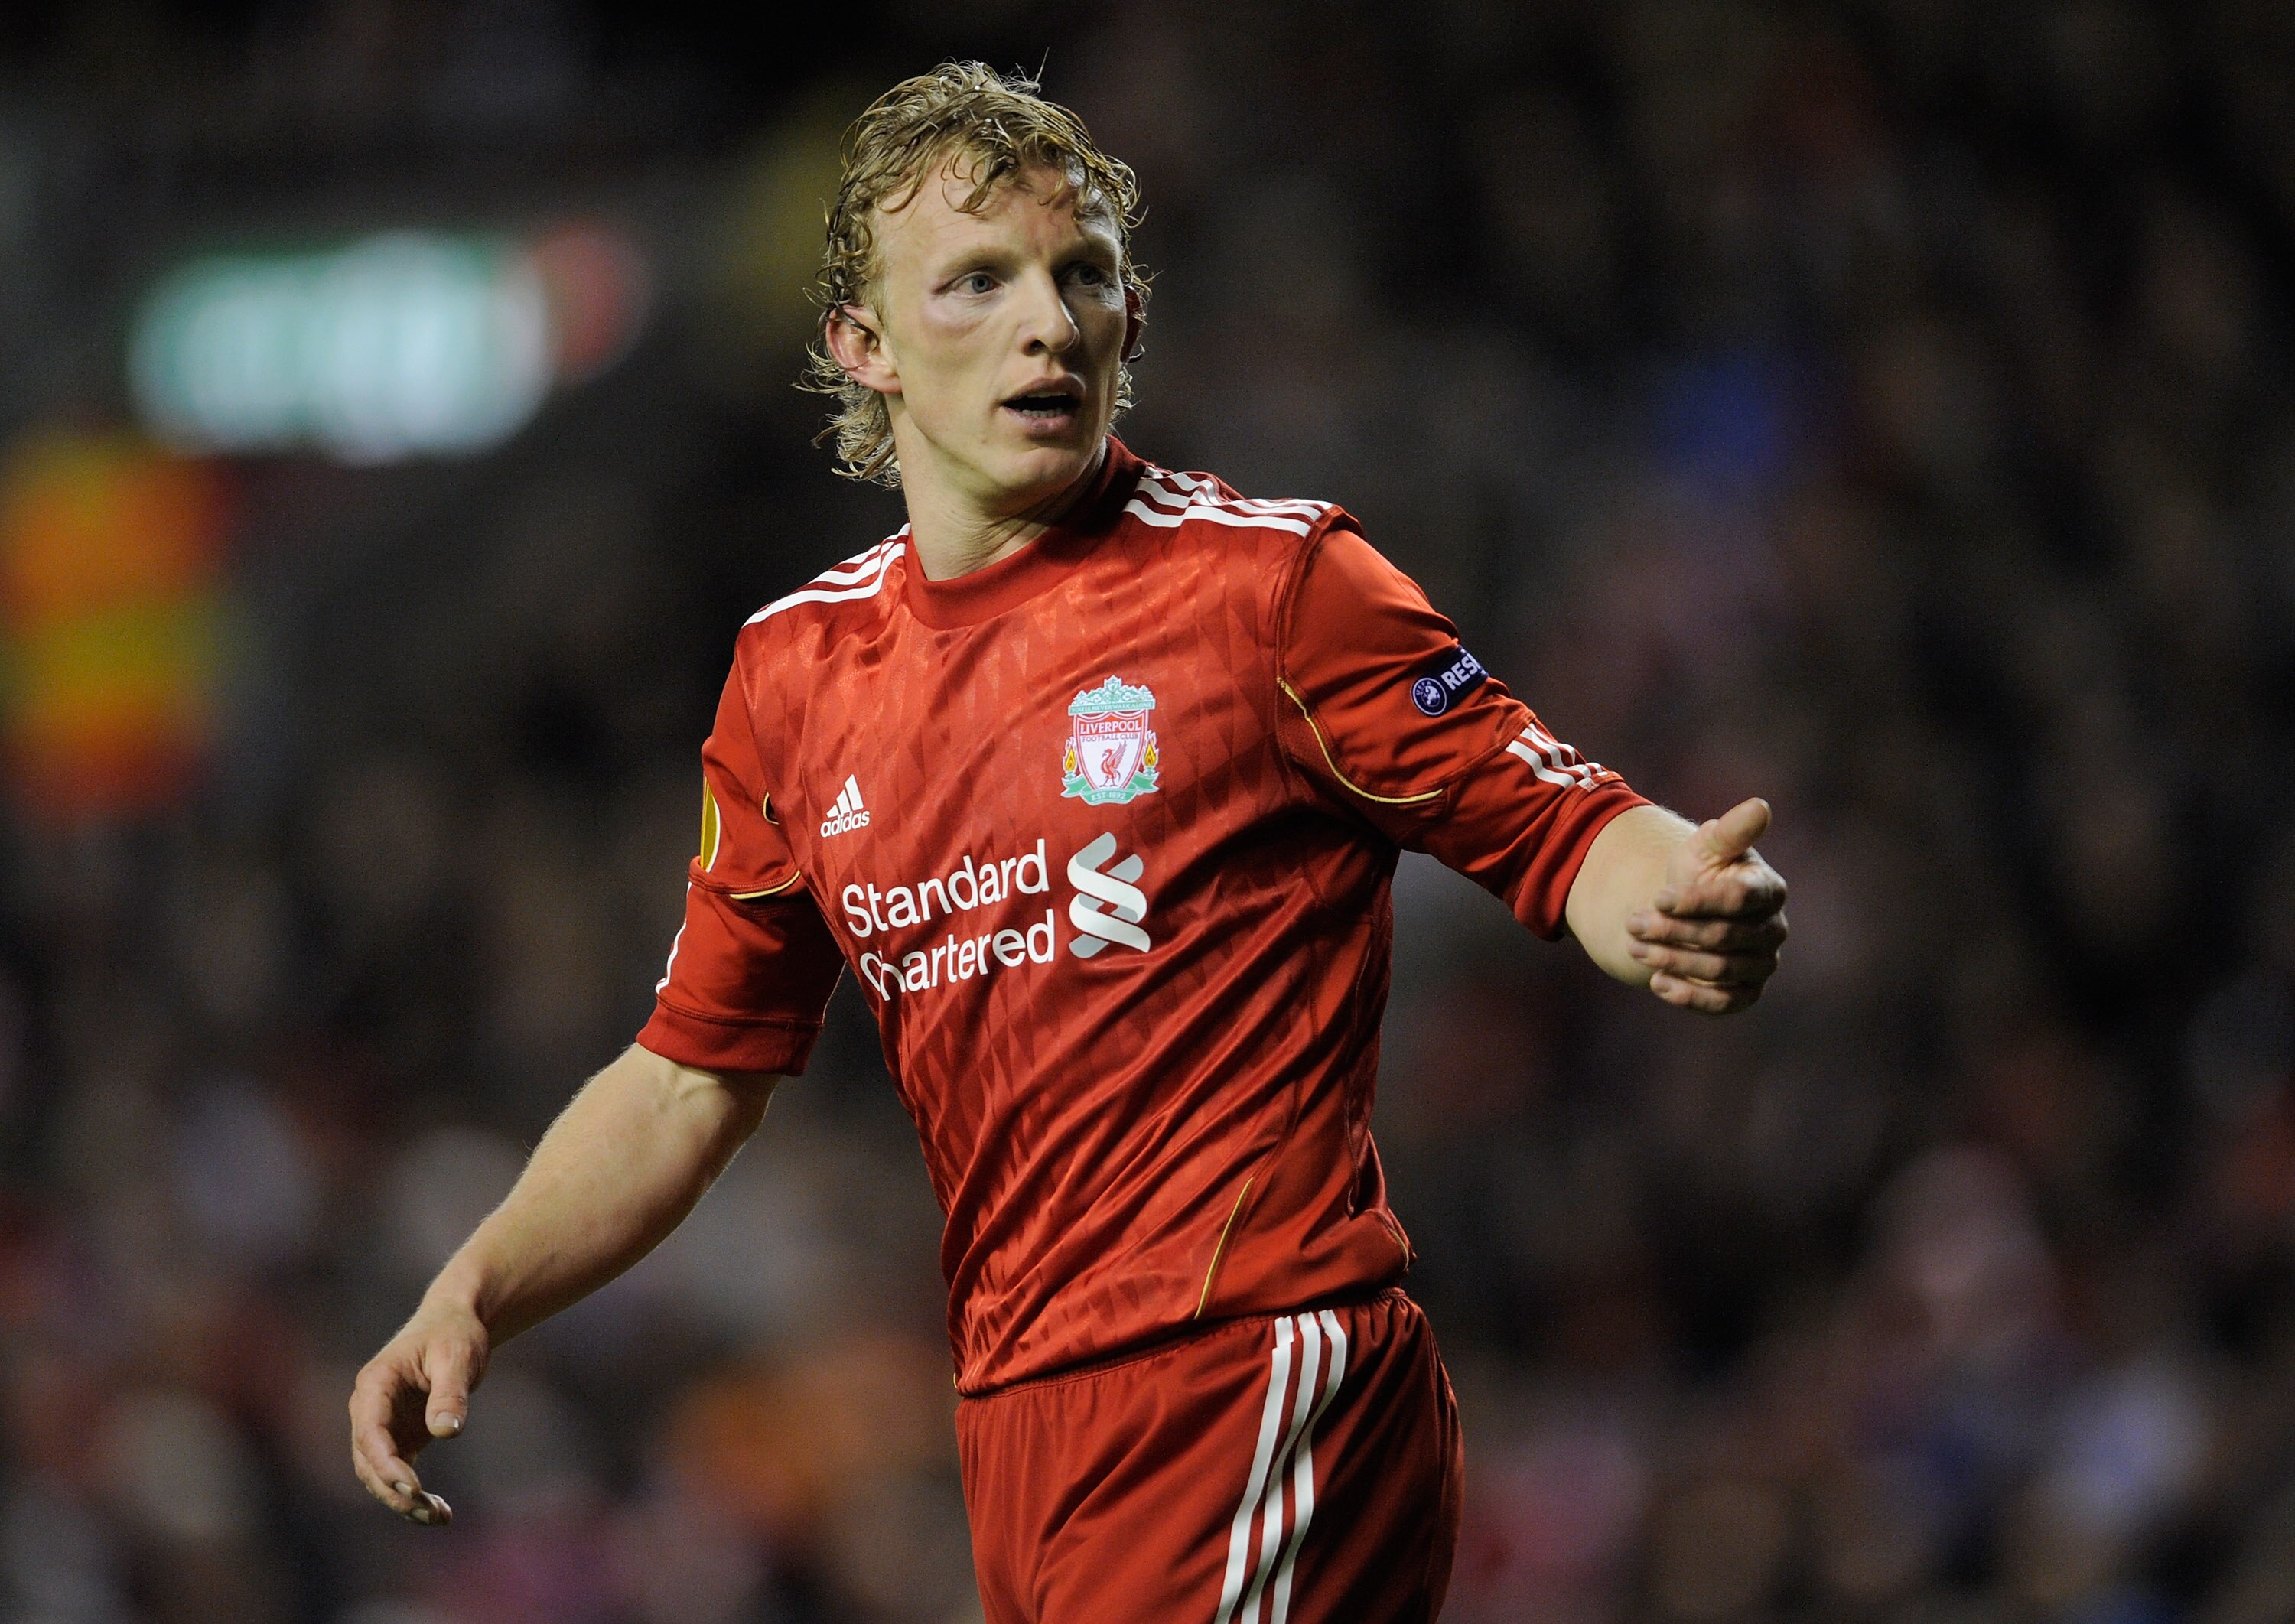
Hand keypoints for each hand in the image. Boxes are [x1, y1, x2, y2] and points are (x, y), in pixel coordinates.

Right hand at [348, 1299, 489, 1525]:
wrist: (456, 1323)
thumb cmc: (455, 1334)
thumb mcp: (458, 1356)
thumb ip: (450, 1393)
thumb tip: (446, 1432)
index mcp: (375, 1385)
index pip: (370, 1433)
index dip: (386, 1464)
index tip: (413, 1487)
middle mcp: (369, 1409)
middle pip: (369, 1462)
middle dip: (394, 1491)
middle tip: (429, 1511)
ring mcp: (382, 1426)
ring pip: (380, 1475)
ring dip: (403, 1500)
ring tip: (440, 1518)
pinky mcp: (400, 1438)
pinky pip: (398, 1474)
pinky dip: (414, 1495)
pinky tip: (440, 1513)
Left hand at [1626, 797, 1787, 1013]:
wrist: (1686, 910)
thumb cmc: (1700, 872)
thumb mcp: (1707, 846)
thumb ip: (1732, 830)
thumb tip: (1760, 806)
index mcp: (1768, 890)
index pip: (1737, 899)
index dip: (1696, 901)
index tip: (1658, 897)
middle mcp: (1773, 930)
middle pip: (1723, 937)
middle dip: (1673, 931)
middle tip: (1632, 923)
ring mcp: (1762, 964)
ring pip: (1719, 970)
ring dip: (1672, 960)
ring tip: (1635, 946)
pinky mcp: (1747, 993)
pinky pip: (1725, 1003)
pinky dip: (1689, 996)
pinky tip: (1657, 983)